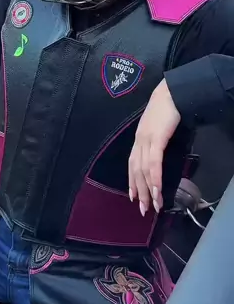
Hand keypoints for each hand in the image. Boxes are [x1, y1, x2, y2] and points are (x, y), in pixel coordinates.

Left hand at [128, 78, 180, 215]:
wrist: (170, 93)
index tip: (133, 196)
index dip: (132, 180)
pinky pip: (154, 163)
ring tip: (154, 206)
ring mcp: (146, 140)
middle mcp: (139, 140)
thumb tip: (160, 154)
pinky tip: (157, 191)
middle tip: (143, 209)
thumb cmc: (166, 108)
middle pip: (136, 170)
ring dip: (149, 190)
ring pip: (144, 170)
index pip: (132, 163)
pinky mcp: (156, 139)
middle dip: (140, 191)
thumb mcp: (158, 127)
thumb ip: (156, 140)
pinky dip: (155, 179)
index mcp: (139, 138)